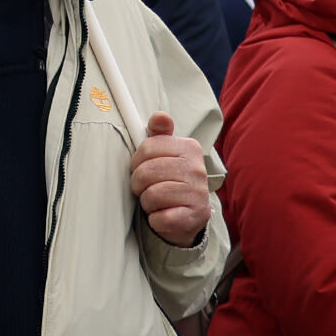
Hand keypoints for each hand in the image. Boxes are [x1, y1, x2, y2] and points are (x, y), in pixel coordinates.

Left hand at [128, 115, 212, 246]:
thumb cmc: (171, 180)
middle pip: (146, 172)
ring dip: (147, 201)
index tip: (142, 167)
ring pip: (152, 195)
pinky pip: (161, 218)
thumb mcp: (165, 154)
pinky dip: (156, 219)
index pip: (147, 147)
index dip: (136, 161)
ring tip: (156, 201)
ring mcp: (198, 194)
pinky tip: (163, 214)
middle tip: (146, 187)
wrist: (188, 215)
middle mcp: (197, 170)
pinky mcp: (195, 217)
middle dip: (139, 183)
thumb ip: (159, 134)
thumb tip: (160, 116)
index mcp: (190, 148)